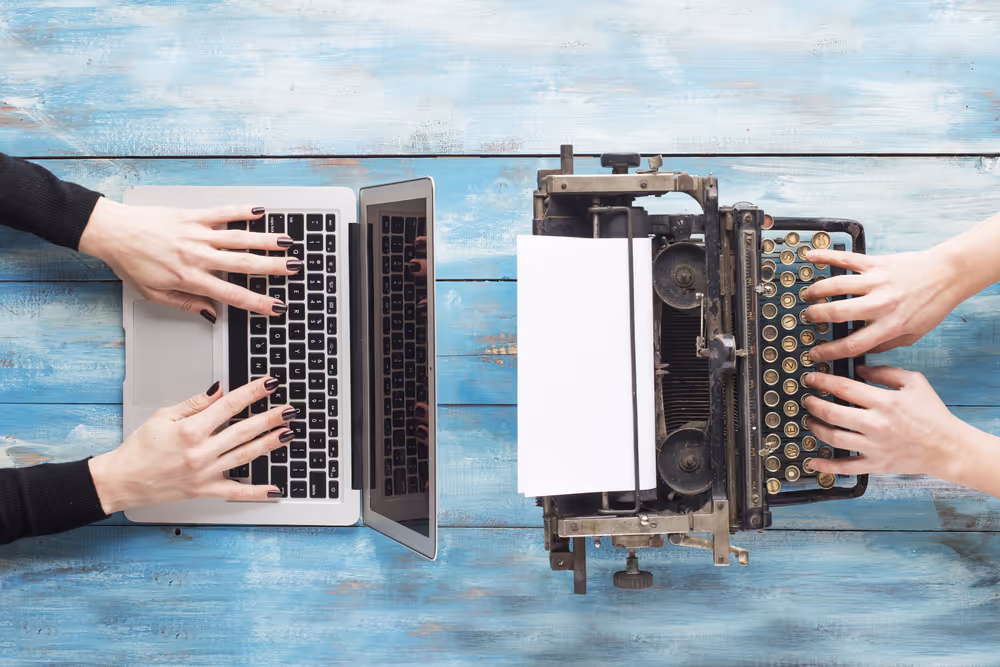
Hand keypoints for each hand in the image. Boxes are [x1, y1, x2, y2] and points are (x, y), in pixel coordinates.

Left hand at [79, 198, 300, 318]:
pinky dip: (241, 211)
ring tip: (286, 242)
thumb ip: (186, 303)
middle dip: (272, 268)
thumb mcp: (154, 294)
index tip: (276, 306)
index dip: (257, 302)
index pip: (232, 294)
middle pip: (243, 263)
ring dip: (265, 240)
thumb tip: (211, 312)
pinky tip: (259, 211)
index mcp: (190, 278)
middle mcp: (197, 256)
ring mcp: (196, 234)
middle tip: (293, 269)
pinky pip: (221, 213)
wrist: (113, 232)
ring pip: (238, 238)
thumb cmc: (131, 263)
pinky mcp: (191, 216)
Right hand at [88, 377, 297, 512]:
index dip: (252, 392)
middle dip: (270, 418)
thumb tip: (219, 390)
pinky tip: (275, 490)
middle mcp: (200, 452)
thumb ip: (194, 404)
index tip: (269, 384)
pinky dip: (257, 492)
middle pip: (243, 431)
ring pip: (245, 456)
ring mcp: (205, 473)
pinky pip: (235, 491)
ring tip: (288, 434)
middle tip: (290, 409)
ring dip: (269, 444)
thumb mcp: (163, 417)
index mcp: (190, 430)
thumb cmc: (138, 448)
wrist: (121, 481)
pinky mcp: (204, 490)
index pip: (229, 405)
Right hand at [802, 248, 964, 362]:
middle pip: (838, 313)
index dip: (829, 352)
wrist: (948, 275)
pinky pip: (846, 259)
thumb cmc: (932, 304)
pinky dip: (826, 256)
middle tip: (807, 318)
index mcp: (890, 325)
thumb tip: (863, 352)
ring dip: (816, 291)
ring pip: (836, 285)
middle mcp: (881, 304)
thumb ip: (887, 345)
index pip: (852, 344)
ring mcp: (877, 281)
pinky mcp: (876, 263)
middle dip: (816, 317)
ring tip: (807, 295)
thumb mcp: (914, 335)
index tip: (815, 353)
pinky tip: (811, 256)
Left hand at [802, 366, 966, 477]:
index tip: (811, 377)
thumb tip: (859, 369)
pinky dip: (826, 466)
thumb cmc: (933, 414)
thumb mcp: (914, 383)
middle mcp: (876, 425)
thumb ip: (885, 373)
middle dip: (813, 404)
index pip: (844, 388)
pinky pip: (846, 467)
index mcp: (884, 402)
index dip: (822, 381)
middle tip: (806, 399)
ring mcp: (874, 447)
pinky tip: (812, 461)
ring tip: (810, 420)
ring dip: (815, 428)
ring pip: (833, 438)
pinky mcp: (876, 464)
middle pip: (832, 412)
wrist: (948, 448)